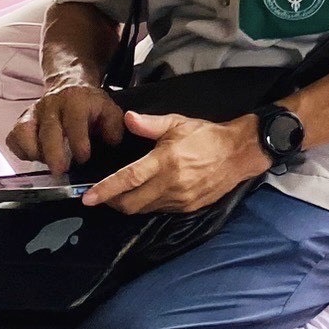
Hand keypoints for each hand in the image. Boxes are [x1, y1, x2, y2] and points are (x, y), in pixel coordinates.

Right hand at [10, 82, 126, 172]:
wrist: (69, 85)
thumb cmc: (91, 104)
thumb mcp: (109, 110)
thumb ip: (114, 127)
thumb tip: (112, 143)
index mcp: (75, 102)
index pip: (74, 123)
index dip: (78, 143)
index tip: (84, 159)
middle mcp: (51, 106)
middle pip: (47, 131)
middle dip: (53, 154)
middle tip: (60, 171)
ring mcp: (33, 113)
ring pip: (23, 132)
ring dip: (34, 152)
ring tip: (47, 163)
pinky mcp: (21, 120)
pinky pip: (13, 138)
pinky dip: (21, 151)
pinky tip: (35, 157)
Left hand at [79, 111, 270, 213]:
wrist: (240, 153)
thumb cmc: (207, 135)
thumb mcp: (178, 123)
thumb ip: (150, 124)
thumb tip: (127, 118)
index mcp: (166, 160)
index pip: (128, 179)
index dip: (105, 190)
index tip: (87, 197)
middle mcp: (171, 183)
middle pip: (131, 203)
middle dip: (112, 202)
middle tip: (102, 194)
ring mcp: (180, 198)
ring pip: (144, 209)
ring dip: (129, 204)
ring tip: (122, 194)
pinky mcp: (188, 207)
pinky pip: (160, 210)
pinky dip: (148, 205)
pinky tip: (147, 194)